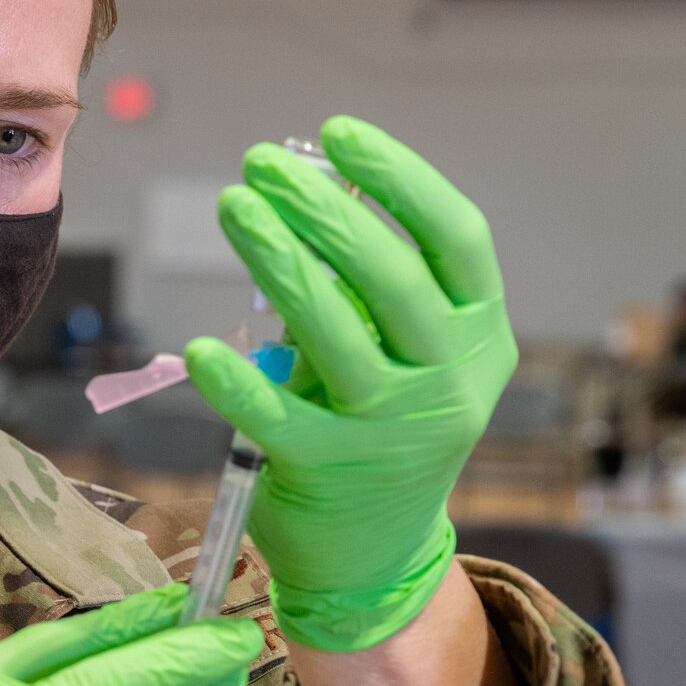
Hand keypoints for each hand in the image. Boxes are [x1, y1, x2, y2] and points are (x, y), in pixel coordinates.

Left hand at [185, 116, 516, 651]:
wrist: (379, 550)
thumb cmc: (384, 424)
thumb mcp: (412, 355)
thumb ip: (376, 286)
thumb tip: (309, 189)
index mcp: (481, 335)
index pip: (456, 238)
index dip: (400, 179)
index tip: (337, 135)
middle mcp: (451, 380)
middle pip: (391, 276)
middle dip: (321, 209)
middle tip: (260, 166)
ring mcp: (394, 430)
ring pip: (333, 331)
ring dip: (277, 259)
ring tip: (233, 207)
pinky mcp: (332, 470)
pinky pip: (276, 415)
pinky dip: (237, 381)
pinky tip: (203, 349)